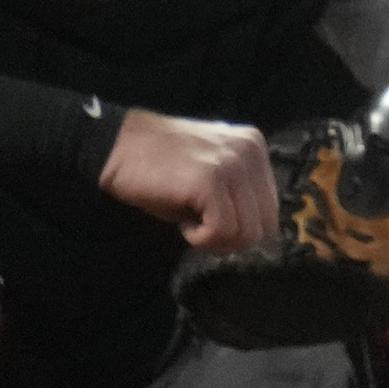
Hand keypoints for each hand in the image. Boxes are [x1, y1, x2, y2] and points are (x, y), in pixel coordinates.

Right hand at [101, 108, 276, 250]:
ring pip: (246, 233)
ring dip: (215, 239)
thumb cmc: (159, 167)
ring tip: (190, 220)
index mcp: (254, 148)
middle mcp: (250, 151)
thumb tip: (253, 233)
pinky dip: (201, 238)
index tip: (211, 220)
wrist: (117, 147)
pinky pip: (223, 231)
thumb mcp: (211, 174)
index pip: (271, 211)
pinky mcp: (210, 180)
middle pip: (264, 226)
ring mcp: (232, 163)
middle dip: (231, 238)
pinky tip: (183, 223)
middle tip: (200, 227)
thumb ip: (238, 194)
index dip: (241, 228)